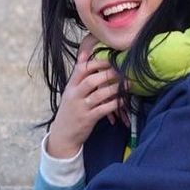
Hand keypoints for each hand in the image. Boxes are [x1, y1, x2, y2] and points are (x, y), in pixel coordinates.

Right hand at [46, 35, 121, 158]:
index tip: (109, 59)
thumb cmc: (70, 111)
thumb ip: (78, 76)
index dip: (96, 63)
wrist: (62, 135)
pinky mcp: (88, 119)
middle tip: (121, 70)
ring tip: (127, 83)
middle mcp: (74, 96)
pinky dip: (115, 104)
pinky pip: (103, 109)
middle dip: (107, 74)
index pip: (80, 69)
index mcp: (70, 87)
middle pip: (90, 81)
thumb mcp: (70, 92)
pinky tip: (123, 99)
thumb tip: (84, 54)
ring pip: (99, 95)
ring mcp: (81, 108)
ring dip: (115, 88)